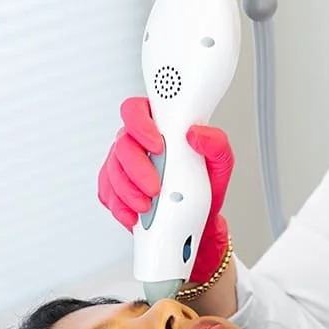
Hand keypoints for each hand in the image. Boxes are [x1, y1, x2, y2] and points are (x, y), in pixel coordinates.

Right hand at [97, 97, 234, 282]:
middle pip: (123, 144)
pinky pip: (107, 194)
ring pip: (113, 171)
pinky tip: (135, 215)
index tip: (157, 146)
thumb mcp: (220, 163)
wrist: (199, 218)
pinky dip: (120, 208)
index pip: (137, 110)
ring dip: (129, 192)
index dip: (142, 124)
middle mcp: (137, 142)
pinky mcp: (114, 188)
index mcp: (160, 126)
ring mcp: (122, 165)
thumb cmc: (205, 184)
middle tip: (155, 187)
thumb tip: (197, 134)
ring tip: (148, 206)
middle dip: (137, 169)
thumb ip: (215, 144)